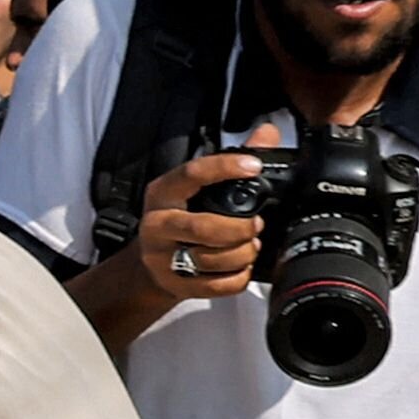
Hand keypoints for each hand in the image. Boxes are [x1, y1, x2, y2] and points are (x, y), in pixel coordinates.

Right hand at [80, 146, 273, 347]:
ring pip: (213, 259)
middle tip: (256, 225)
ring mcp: (162, 258)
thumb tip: (268, 133)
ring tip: (250, 246)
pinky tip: (239, 267)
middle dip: (240, 228)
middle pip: (204, 228)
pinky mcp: (174, 284)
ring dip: (243, 253)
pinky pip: (217, 285)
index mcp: (163, 193)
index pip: (191, 175)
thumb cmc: (181, 218)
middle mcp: (157, 225)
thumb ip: (233, 159)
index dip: (224, 168)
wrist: (151, 264)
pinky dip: (238, 277)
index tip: (254, 166)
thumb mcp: (197, 187)